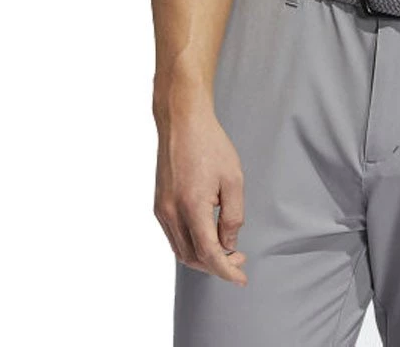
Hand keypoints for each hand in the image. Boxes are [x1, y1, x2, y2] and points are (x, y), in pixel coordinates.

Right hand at [153, 104, 247, 285]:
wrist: (182, 123)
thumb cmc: (211, 145)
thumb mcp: (234, 179)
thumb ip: (233, 216)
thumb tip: (228, 244)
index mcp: (191, 207)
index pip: (209, 254)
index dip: (226, 271)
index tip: (241, 278)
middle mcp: (171, 213)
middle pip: (192, 257)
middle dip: (216, 265)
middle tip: (239, 259)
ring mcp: (161, 210)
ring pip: (180, 250)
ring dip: (203, 257)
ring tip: (226, 249)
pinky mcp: (158, 205)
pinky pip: (173, 236)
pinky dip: (190, 244)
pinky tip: (208, 236)